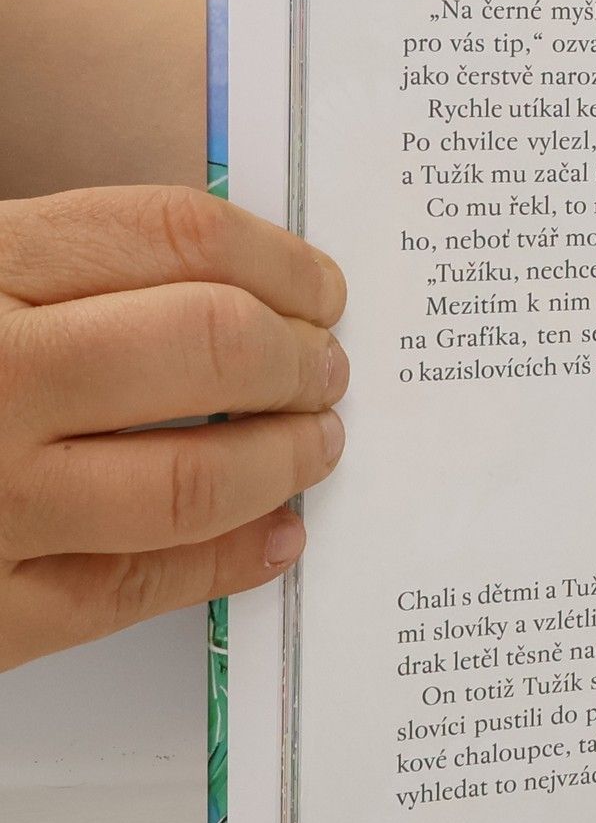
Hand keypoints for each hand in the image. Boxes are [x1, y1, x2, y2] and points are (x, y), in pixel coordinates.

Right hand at [0, 187, 347, 671]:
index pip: (169, 234)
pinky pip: (138, 587)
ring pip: (194, 478)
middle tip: (328, 365)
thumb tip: (209, 277)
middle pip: (207, 346)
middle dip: (299, 355)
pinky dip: (232, 559)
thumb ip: (40, 266)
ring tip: (318, 440)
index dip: (276, 258)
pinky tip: (276, 532)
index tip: (318, 284)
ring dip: (288, 458)